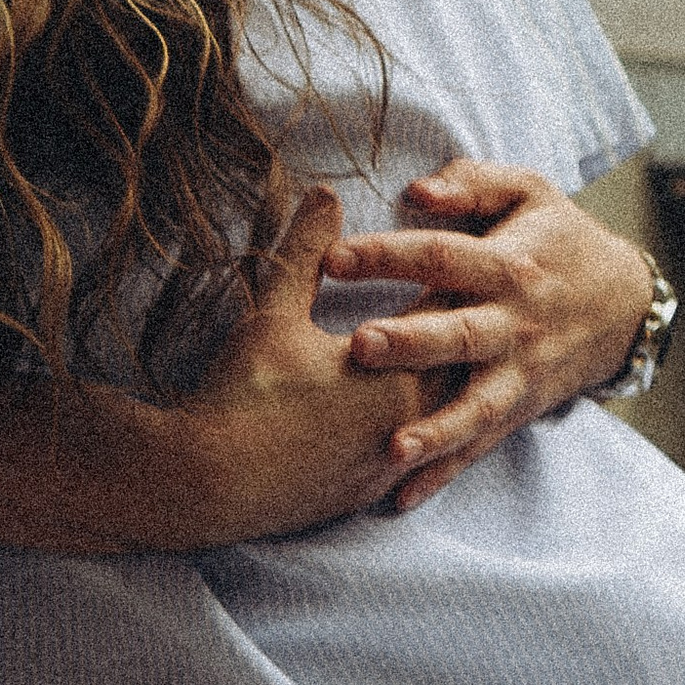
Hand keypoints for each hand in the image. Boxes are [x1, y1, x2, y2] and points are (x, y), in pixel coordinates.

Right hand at [169, 183, 442, 543]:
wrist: (209, 485)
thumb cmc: (244, 393)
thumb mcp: (274, 312)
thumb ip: (307, 251)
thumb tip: (326, 193)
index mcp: (397, 370)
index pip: (445, 311)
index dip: (454, 277)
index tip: (469, 251)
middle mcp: (409, 420)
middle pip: (458, 366)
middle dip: (460, 330)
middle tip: (474, 299)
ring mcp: (390, 464)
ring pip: (442, 418)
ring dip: (446, 386)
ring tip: (450, 360)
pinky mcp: (368, 491)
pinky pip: (413, 457)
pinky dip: (421, 432)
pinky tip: (414, 423)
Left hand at [325, 160, 658, 507]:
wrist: (625, 303)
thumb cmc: (559, 238)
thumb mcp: (528, 192)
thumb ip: (472, 184)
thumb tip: (416, 190)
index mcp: (508, 263)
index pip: (441, 256)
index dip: (388, 255)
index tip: (332, 258)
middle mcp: (515, 322)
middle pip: (460, 334)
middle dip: (412, 342)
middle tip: (359, 347)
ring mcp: (520, 372)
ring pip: (477, 405)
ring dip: (435, 429)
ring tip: (391, 449)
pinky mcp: (520, 409)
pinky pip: (480, 447)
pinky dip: (444, 475)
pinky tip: (399, 500)